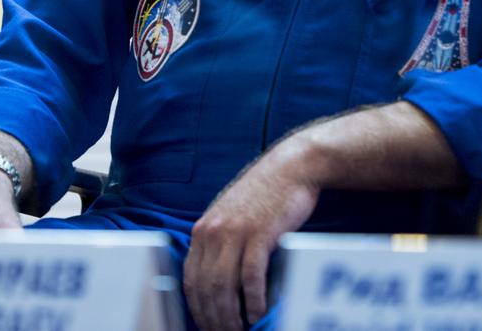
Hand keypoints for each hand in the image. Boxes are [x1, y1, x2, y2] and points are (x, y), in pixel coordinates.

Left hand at [184, 142, 318, 330]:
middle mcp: (213, 232)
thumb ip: (221, 242)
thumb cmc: (265, 194)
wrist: (291, 167)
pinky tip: (258, 314)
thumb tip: (218, 280)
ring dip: (231, 316)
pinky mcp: (260, 234)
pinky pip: (250, 277)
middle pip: (205, 288)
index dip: (197, 309)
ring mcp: (235, 233)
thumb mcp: (232, 216)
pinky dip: (252, 301)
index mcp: (203, 230)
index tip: (207, 325)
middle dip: (213, 319)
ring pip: (224, 286)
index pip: (190, 280)